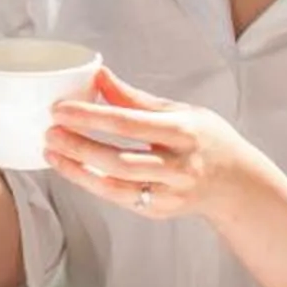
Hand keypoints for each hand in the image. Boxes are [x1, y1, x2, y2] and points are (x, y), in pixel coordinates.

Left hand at [44, 68, 269, 222]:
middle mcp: (178, 166)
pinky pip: (120, 199)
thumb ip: (135, 98)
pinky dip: (92, 184)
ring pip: (115, 187)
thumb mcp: (180, 110)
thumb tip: (97, 74)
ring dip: (77, 171)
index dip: (91, 117)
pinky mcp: (161, 211)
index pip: (130, 124)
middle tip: (49, 132)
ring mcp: (170, 193)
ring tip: (51, 153)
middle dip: (78, 147)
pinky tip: (72, 169)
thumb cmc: (206, 139)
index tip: (59, 109)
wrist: (238, 183)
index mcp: (184, 133)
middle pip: (119, 160)